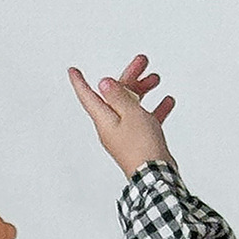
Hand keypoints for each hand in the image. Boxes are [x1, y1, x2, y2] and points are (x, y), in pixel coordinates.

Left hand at [68, 52, 176, 179]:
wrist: (156, 176)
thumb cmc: (142, 148)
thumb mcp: (131, 114)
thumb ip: (118, 97)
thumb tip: (104, 84)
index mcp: (104, 120)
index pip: (87, 96)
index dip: (79, 82)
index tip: (73, 71)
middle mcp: (112, 127)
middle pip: (116, 96)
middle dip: (128, 77)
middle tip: (141, 62)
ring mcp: (125, 135)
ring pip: (131, 106)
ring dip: (142, 91)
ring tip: (155, 79)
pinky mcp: (139, 142)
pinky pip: (144, 120)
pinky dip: (153, 109)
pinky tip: (165, 102)